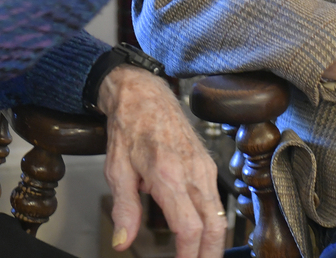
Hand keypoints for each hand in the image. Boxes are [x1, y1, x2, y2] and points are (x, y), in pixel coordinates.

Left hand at [99, 66, 225, 257]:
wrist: (144, 94)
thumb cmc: (129, 128)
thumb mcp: (116, 170)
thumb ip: (124, 209)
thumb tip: (123, 242)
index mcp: (168, 175)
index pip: (189, 227)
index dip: (189, 255)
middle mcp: (192, 172)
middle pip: (215, 227)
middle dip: (210, 255)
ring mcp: (204, 168)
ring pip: (219, 215)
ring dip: (213, 242)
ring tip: (198, 256)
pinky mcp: (208, 166)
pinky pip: (215, 201)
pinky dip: (211, 223)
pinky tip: (198, 234)